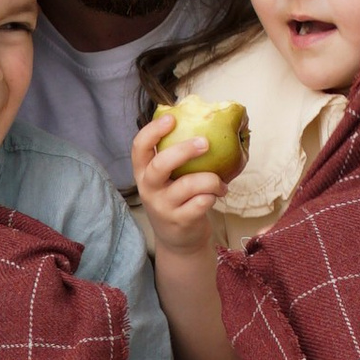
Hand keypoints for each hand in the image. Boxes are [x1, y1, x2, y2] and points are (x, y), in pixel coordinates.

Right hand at [132, 112, 229, 254]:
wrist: (178, 241)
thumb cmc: (176, 200)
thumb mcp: (166, 180)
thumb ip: (174, 158)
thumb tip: (202, 123)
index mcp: (143, 173)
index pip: (139, 148)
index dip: (152, 131)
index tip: (171, 118)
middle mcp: (149, 189)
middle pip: (160, 165)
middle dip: (183, 150)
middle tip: (205, 142)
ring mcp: (163, 207)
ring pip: (187, 185)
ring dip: (211, 179)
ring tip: (221, 183)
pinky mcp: (180, 222)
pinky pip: (201, 202)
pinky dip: (213, 196)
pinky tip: (217, 195)